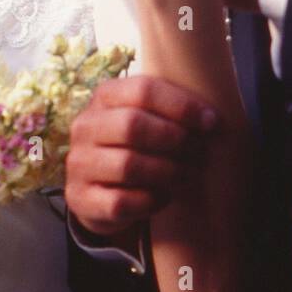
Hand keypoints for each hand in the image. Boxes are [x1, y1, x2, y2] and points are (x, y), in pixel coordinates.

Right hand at [65, 75, 219, 237]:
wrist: (99, 187)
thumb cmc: (136, 144)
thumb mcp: (147, 117)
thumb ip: (173, 110)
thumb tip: (211, 121)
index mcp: (105, 96)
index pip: (143, 90)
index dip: (182, 105)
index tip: (211, 122)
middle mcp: (85, 126)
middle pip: (133, 125)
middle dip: (175, 140)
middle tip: (199, 152)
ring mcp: (79, 163)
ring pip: (128, 165)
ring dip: (168, 172)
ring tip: (188, 175)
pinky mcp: (80, 198)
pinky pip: (121, 202)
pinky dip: (151, 200)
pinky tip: (166, 196)